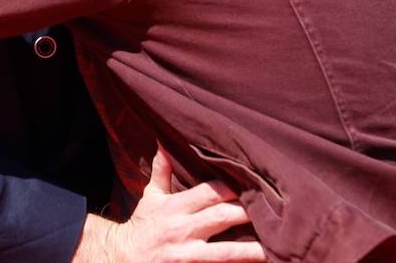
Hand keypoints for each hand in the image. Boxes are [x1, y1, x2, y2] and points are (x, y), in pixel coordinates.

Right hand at [73, 147, 263, 261]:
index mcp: (174, 207)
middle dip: (249, 212)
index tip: (256, 182)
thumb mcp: (149, 199)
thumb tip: (163, 145)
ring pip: (226, 251)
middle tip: (277, 209)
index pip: (209, 191)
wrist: (119, 259)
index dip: (234, 187)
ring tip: (276, 247)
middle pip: (222, 216)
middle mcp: (182, 229)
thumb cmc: (141, 228)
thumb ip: (161, 174)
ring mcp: (187, 255)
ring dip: (252, 249)